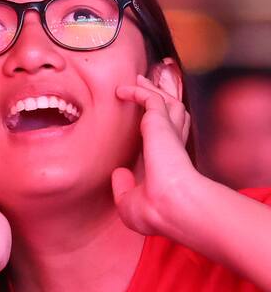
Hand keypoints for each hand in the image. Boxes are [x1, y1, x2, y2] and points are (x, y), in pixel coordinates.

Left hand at [112, 71, 199, 237]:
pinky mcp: (161, 123)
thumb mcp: (131, 203)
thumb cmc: (156, 211)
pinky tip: (122, 90)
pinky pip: (150, 98)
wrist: (170, 205)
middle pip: (170, 114)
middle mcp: (172, 145)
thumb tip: (119, 173)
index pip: (169, 140)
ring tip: (138, 80)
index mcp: (169, 163)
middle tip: (146, 87)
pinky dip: (138, 91)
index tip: (148, 123)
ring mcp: (169, 132)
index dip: (161, 129)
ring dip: (150, 90)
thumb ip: (124, 188)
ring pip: (164, 101)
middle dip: (159, 99)